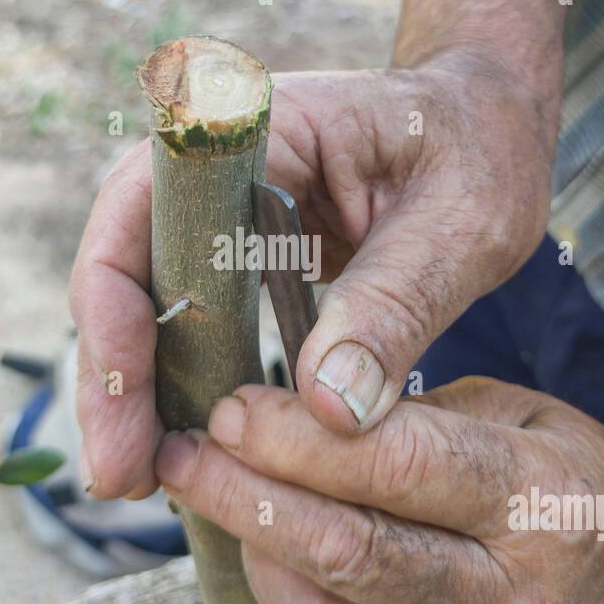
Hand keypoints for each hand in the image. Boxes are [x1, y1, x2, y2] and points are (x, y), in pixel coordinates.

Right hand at [69, 48, 555, 497]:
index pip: (139, 211)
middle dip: (112, 377)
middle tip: (119, 477)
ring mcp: (218, 214)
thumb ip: (396, 305)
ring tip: (135, 479)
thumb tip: (329, 412)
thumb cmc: (482, 150)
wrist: (490, 124)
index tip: (128, 405)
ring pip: (143, 304)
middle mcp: (211, 168)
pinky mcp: (236, 259)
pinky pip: (188, 323)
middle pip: (122, 269)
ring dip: (135, 391)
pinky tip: (185, 451)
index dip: (116, 311)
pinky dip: (181, 385)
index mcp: (252, 128)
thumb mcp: (461, 225)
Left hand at [153, 377, 603, 603]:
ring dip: (256, 562)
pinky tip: (274, 574)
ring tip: (232, 507)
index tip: (230, 407)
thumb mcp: (518, 411)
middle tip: (186, 455)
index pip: (395, 468)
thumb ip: (413, 414)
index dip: (295, 435)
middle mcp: (509, 598)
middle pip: (346, 553)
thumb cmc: (575, 477)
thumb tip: (290, 408)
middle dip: (244, 497)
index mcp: (538, 502)